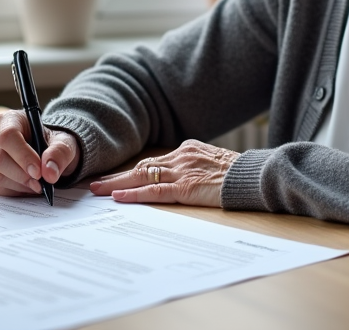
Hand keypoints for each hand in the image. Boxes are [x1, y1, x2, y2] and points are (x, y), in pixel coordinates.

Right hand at [0, 110, 79, 196]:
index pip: (7, 136)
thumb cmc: (52, 142)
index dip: (22, 156)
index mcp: (10, 119)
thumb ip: (59, 153)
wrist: (46, 151)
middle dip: (22, 175)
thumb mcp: (64, 142)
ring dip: (19, 185)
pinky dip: (14, 191)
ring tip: (36, 184)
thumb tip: (49, 172)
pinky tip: (27, 185)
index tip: (38, 172)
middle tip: (41, 183)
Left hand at [89, 139, 239, 207]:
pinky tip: (118, 197)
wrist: (256, 175)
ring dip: (116, 184)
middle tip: (93, 183)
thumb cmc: (240, 174)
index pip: (153, 162)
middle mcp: (181, 157)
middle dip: (116, 176)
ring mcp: (182, 171)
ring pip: (141, 177)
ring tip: (96, 191)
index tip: (115, 178)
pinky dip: (134, 194)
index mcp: (187, 150)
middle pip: (141, 167)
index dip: (132, 171)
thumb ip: (197, 168)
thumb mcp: (214, 164)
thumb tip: (186, 179)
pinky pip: (154, 191)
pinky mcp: (186, 187)